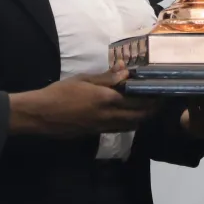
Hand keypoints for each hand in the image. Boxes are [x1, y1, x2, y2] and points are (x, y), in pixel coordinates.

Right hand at [8, 69, 157, 136]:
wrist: (41, 115)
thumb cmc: (60, 93)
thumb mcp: (83, 80)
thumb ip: (106, 77)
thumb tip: (125, 70)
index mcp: (107, 100)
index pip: (138, 101)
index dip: (153, 98)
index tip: (162, 90)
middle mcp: (109, 116)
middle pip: (140, 117)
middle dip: (153, 110)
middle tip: (160, 99)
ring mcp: (104, 127)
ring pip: (132, 125)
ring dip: (143, 117)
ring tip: (148, 106)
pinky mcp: (97, 133)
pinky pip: (121, 129)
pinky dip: (130, 123)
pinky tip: (129, 114)